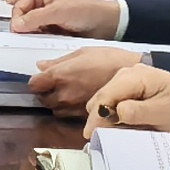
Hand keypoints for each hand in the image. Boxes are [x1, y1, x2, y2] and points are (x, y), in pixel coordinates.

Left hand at [24, 41, 143, 114]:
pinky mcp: (86, 116)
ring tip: (69, 93)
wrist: (135, 77)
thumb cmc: (110, 59)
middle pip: (43, 100)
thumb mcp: (83, 52)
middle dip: (46, 93)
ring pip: (55, 110)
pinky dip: (70, 110)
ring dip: (57, 103)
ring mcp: (75, 108)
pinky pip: (70, 116)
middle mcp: (65, 95)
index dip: (36, 82)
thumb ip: (59, 62)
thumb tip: (41, 66)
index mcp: (61, 75)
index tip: (41, 79)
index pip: (34, 85)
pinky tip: (79, 100)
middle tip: (56, 85)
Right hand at [83, 63, 169, 134]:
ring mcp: (127, 80)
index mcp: (135, 77)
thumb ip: (138, 112)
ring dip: (104, 118)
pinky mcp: (129, 89)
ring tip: (107, 136)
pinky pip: (112, 103)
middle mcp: (127, 74)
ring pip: (104, 101)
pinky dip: (111, 116)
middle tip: (99, 140)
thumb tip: (116, 112)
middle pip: (100, 97)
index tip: (90, 136)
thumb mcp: (164, 113)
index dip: (95, 116)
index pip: (105, 96)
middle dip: (97, 118)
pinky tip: (117, 128)